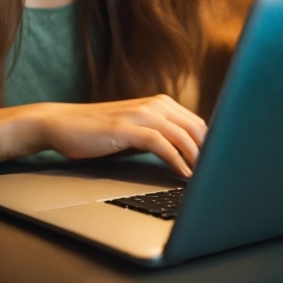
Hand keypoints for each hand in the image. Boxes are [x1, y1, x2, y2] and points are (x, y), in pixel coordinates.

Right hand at [37, 95, 206, 177]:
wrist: (61, 123)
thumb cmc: (98, 131)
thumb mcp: (133, 130)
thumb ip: (158, 135)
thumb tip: (188, 155)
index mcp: (158, 103)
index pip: (197, 123)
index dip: (212, 144)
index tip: (221, 164)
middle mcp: (153, 104)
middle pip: (196, 127)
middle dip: (210, 152)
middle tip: (218, 175)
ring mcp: (139, 114)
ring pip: (182, 134)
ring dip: (198, 158)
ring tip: (206, 179)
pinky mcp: (126, 128)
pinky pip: (161, 144)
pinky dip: (177, 160)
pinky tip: (183, 175)